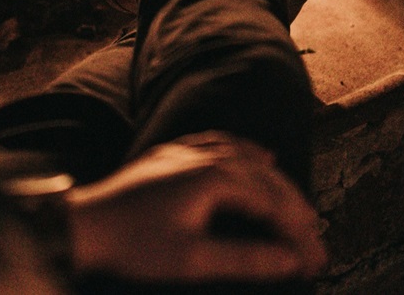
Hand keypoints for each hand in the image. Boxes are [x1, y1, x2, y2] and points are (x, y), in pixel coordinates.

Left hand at [64, 131, 326, 282]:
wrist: (85, 224)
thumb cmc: (135, 246)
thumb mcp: (192, 261)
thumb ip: (245, 259)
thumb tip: (290, 260)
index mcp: (211, 177)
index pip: (269, 203)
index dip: (297, 234)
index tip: (318, 262)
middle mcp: (202, 155)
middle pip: (262, 176)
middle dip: (292, 208)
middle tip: (316, 239)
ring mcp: (185, 150)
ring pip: (245, 155)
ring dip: (275, 179)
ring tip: (299, 203)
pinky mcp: (172, 154)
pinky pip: (220, 142)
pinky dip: (246, 150)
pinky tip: (259, 155)